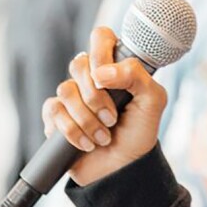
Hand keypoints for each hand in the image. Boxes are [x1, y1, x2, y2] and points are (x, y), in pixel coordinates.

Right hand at [42, 27, 167, 185]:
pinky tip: (86, 143)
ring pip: (65, 90)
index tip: (108, 78)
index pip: (101, 37)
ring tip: (103, 136)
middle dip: (96, 97)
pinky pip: (53, 111)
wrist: (122, 169)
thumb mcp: (152, 101)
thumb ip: (137, 76)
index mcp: (115, 66)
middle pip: (78, 63)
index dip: (101, 52)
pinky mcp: (56, 117)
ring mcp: (72, 97)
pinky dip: (72, 130)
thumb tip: (102, 72)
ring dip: (86, 119)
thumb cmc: (139, 133)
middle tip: (112, 118)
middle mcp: (91, 77)